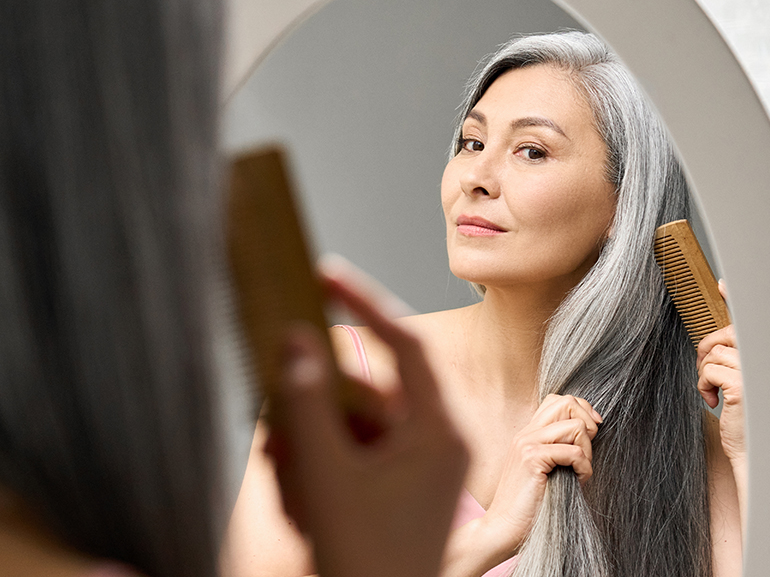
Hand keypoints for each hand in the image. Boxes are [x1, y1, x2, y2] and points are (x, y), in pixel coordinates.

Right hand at [267, 268, 468, 576]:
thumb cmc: (365, 560)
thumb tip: (297, 338)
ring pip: (354, 425)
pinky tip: (295, 491)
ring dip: (311, 440)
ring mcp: (420, 465)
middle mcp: (437, 441)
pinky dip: (321, 463)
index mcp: (440, 431)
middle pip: (368, 391)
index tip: (325, 274)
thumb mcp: (328, 476)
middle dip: (315, 403)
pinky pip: (355, 454)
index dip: (365, 302)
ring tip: (284, 474)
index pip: (406, 344)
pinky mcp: (399, 484)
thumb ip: (308, 402)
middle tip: (277, 417)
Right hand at [482, 394, 601, 553]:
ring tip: (580, 472)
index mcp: (528, 434)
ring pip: (575, 426)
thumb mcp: (546, 471)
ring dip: (587, 451)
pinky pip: (573, 451)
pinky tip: (578, 481)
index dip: (581, 411)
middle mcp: (526, 433)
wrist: (502, 529)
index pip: (558, 400)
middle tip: (586, 452)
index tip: (592, 434)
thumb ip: (559, 450)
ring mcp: (526, 444)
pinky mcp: (531, 459)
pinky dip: (583, 467)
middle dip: (588, 424)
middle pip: (567, 403)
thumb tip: (591, 434)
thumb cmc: (529, 506)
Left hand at [696, 281, 743, 466]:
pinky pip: (707, 370)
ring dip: (706, 373)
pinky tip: (715, 403)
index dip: (738, 297)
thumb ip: (735, 361)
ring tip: (717, 393)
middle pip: (726, 334)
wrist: (758, 455)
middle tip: (708, 375)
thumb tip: (715, 343)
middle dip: (708, 351)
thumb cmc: (751, 422)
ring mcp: (757, 372)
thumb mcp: (745, 385)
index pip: (754, 320)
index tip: (724, 283)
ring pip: (713, 353)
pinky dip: (703, 386)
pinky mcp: (741, 385)